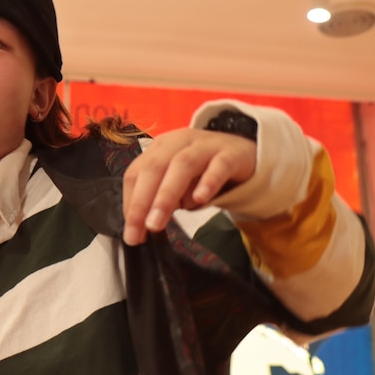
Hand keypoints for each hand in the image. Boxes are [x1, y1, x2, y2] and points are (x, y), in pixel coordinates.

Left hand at [122, 127, 255, 244]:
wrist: (244, 153)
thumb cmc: (203, 171)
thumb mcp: (177, 184)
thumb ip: (160, 200)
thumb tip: (142, 227)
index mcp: (160, 148)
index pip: (136, 173)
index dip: (130, 202)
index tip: (131, 232)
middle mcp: (179, 142)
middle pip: (154, 168)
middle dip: (142, 202)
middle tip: (141, 230)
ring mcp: (206, 146)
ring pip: (182, 165)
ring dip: (166, 196)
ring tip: (157, 222)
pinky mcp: (231, 154)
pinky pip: (219, 166)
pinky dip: (208, 182)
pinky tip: (199, 199)